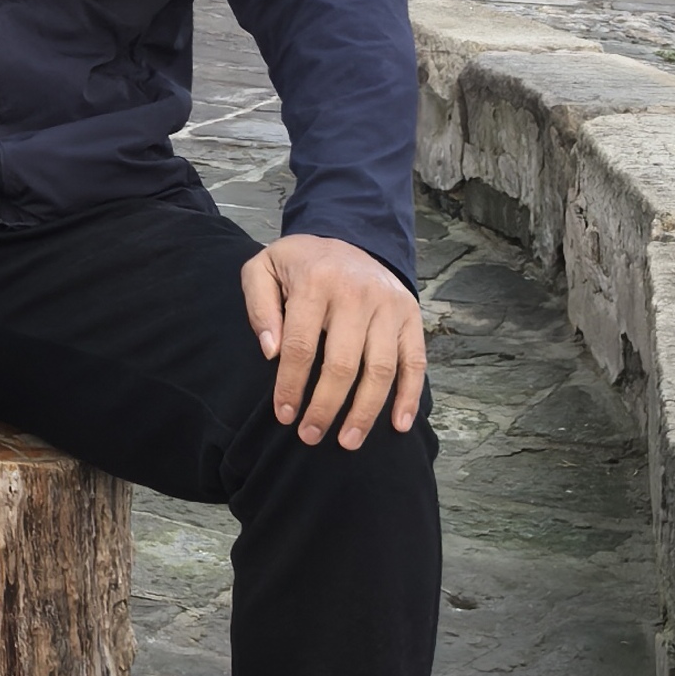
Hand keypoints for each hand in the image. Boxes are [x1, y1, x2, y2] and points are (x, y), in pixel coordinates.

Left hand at [240, 234, 425, 449]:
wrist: (346, 235)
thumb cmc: (298, 264)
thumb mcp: (262, 270)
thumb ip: (259, 307)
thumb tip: (270, 351)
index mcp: (316, 281)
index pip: (300, 346)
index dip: (291, 386)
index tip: (284, 415)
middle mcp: (357, 292)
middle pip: (342, 364)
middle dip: (325, 407)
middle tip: (310, 436)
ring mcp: (389, 304)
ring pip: (380, 369)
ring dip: (365, 411)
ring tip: (348, 441)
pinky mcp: (411, 315)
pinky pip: (415, 361)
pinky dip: (409, 396)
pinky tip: (398, 425)